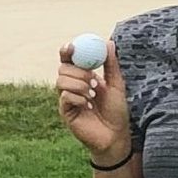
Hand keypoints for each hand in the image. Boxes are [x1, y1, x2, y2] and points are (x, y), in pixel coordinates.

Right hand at [56, 38, 131, 164]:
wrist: (115, 135)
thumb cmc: (116, 111)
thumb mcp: (116, 85)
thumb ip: (111, 64)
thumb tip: (109, 43)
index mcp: (82, 76)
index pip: (69, 59)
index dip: (67, 50)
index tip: (72, 46)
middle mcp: (72, 85)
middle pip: (63, 68)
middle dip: (79, 72)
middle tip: (94, 81)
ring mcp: (67, 98)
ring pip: (61, 81)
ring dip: (80, 85)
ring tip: (93, 95)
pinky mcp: (65, 111)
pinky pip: (65, 97)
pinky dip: (78, 98)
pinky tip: (88, 106)